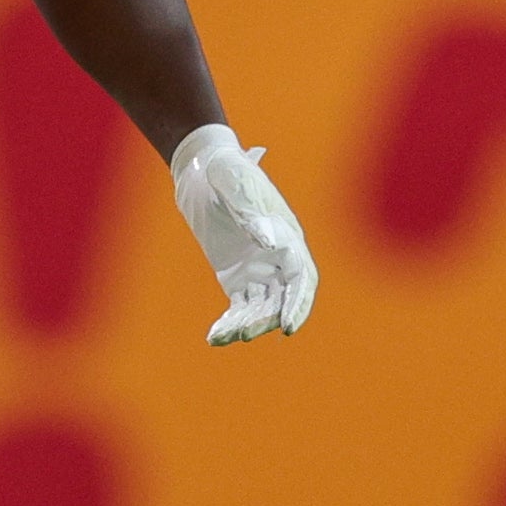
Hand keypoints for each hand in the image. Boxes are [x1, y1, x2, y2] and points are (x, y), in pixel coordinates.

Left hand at [170, 124, 315, 344]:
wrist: (203, 168)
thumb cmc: (225, 170)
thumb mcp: (234, 184)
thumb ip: (251, 212)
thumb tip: (270, 242)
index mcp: (288, 236)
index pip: (302, 278)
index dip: (298, 303)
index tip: (287, 326)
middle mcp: (279, 257)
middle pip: (282, 298)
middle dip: (267, 318)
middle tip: (245, 333)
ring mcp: (259, 268)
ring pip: (261, 306)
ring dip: (247, 323)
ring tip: (223, 336)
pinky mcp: (236, 276)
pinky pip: (239, 305)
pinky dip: (230, 321)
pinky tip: (215, 336)